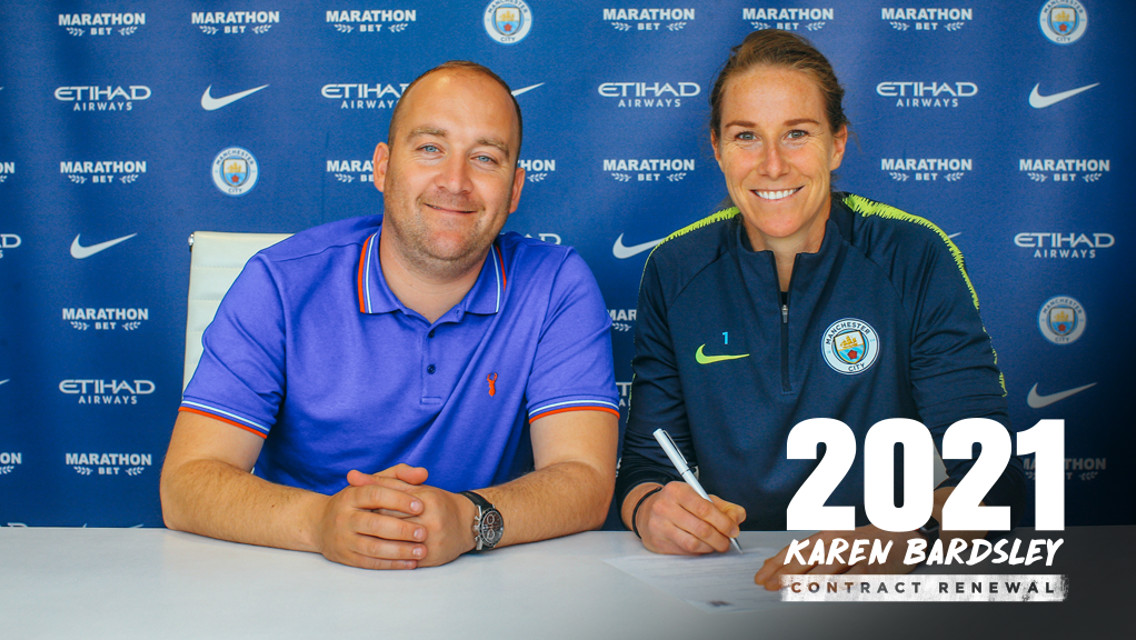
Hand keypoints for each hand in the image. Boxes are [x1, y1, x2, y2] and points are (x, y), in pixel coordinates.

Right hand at [313, 464, 429, 569]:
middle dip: (401, 529)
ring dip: (399, 550)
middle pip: (374, 524)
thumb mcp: (373, 483)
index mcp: (351, 495)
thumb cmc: (357, 501)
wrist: (319, 524)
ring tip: (422, 550)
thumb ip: (399, 474)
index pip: (375, 495)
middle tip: (423, 532)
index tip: (421, 505)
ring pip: (373, 547)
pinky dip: (392, 564)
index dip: (398, 500)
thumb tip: (423, 474)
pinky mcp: (345, 558)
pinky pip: (370, 563)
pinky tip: (411, 562)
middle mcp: (344, 517)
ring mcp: (343, 539)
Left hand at [348, 466, 475, 567]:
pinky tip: (377, 555)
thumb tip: (351, 476)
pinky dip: (390, 559)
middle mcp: (431, 520)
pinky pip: (406, 560)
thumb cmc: (437, 503)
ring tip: (364, 541)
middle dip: (370, 526)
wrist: (467, 523)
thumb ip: (382, 481)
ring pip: (396, 545)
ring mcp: (433, 540)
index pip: (387, 503)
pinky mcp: (433, 557)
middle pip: (390, 524)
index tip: (354, 510)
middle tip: (354, 527)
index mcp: (425, 499)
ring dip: (377, 544)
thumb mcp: (414, 488)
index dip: (368, 508)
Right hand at [634, 481, 744, 554]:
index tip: (733, 530)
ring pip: (693, 543)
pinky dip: (698, 551)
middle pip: (701, 528)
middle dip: (720, 538)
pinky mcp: (657, 542)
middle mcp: (665, 507)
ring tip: (716, 545)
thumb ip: (721, 506)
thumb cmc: (677, 504)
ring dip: (710, 547)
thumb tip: (738, 517)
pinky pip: (684, 551)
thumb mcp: (697, 497)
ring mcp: (659, 526)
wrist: (646, 512)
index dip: (723, 522)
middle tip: (727, 542)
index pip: (705, 509)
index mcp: (677, 490)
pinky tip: (702, 547)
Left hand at [754, 525, 921, 590]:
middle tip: (768, 585)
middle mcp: (836, 542)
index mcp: (824, 536)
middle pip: (806, 559)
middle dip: (785, 573)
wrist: (900, 533)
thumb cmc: (863, 541)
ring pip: (827, 568)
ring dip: (808, 579)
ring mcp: (853, 553)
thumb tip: (778, 566)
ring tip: (791, 589)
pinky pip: (853, 576)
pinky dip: (840, 584)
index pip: (793, 551)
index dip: (775, 564)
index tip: (760, 577)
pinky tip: (827, 592)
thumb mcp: (833, 542)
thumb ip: (809, 554)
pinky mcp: (871, 564)